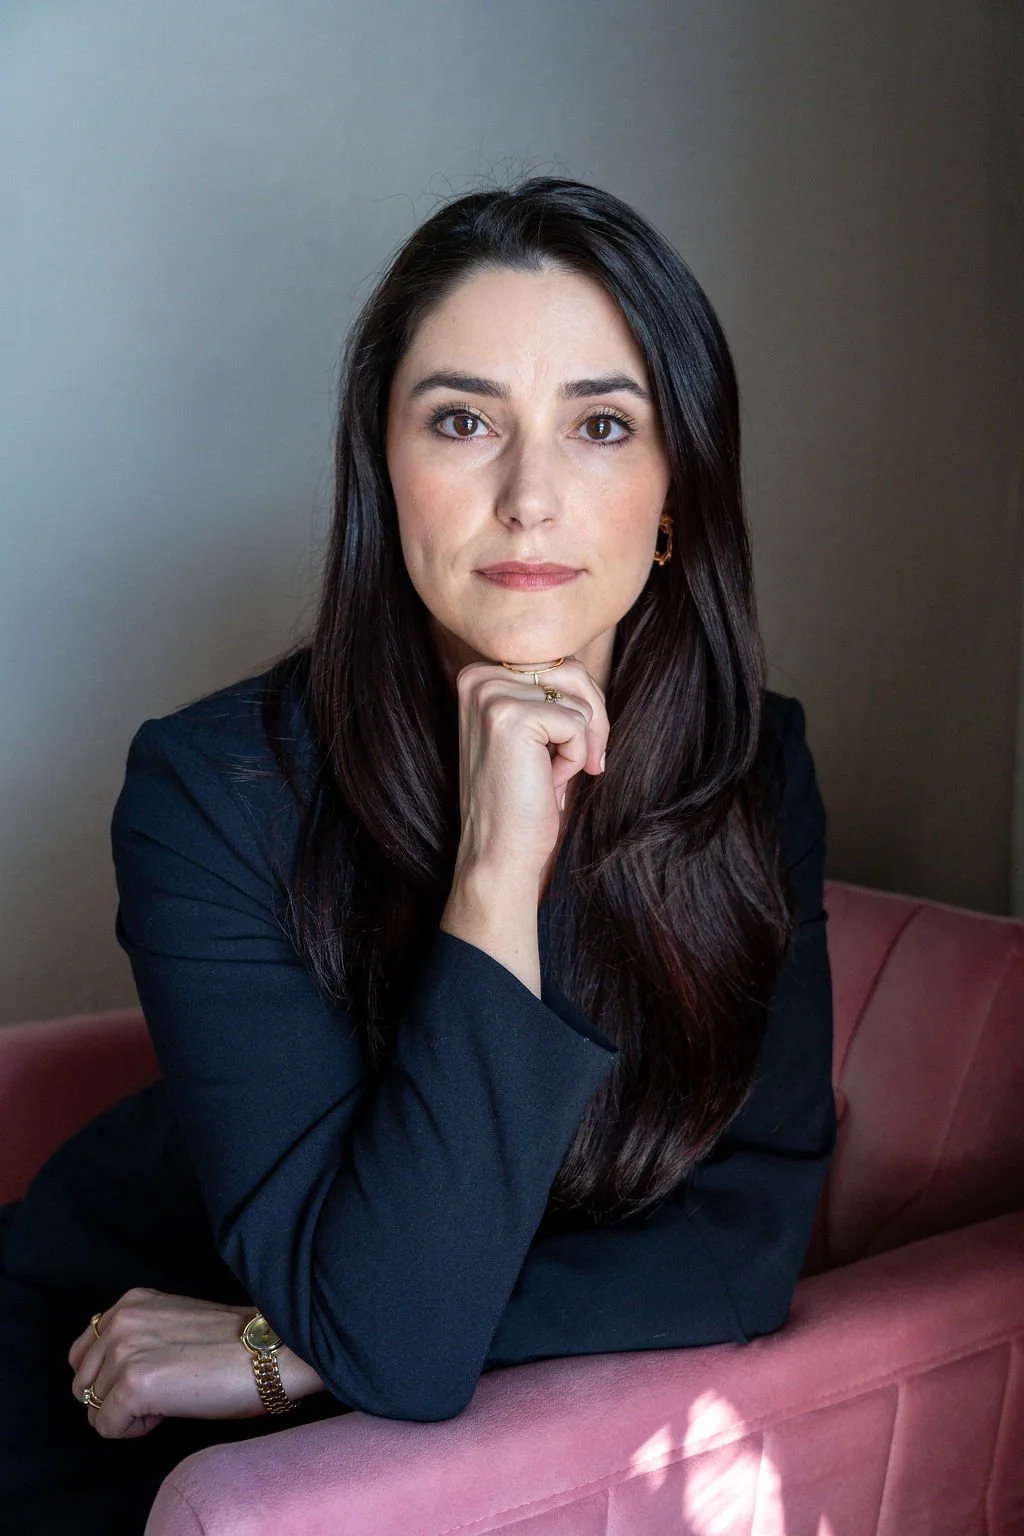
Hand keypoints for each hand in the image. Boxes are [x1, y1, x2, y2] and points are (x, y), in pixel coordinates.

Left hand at [68, 1288, 314, 1439]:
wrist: (269, 1352)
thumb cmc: (233, 1344)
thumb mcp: (172, 1321)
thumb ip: (138, 1335)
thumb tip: (112, 1374)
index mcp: (130, 1302)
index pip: (83, 1353)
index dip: (111, 1376)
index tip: (151, 1377)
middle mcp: (121, 1321)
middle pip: (83, 1384)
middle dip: (116, 1396)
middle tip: (164, 1389)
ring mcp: (124, 1352)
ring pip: (93, 1408)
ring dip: (127, 1413)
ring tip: (170, 1396)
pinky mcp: (133, 1386)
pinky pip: (107, 1427)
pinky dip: (135, 1429)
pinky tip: (169, 1410)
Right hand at [451, 656, 608, 882]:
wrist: (498, 851)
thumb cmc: (521, 796)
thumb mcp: (532, 732)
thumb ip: (547, 693)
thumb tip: (586, 672)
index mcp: (478, 676)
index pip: (556, 663)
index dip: (580, 706)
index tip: (570, 747)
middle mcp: (479, 678)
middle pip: (572, 672)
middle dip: (592, 721)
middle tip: (585, 761)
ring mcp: (492, 696)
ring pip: (580, 698)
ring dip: (581, 741)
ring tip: (552, 772)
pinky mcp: (513, 718)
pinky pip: (578, 723)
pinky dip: (576, 757)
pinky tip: (548, 781)